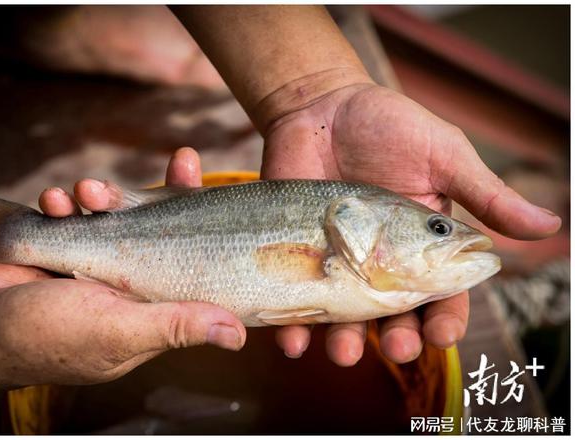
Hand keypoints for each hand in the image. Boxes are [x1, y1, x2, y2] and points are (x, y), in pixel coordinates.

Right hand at [0, 148, 243, 388]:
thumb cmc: (51, 338)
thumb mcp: (121, 332)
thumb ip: (176, 326)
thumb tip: (238, 336)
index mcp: (150, 304)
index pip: (193, 262)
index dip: (214, 231)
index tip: (232, 194)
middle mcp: (127, 280)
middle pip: (162, 229)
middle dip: (174, 193)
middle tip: (185, 159)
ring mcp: (92, 261)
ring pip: (115, 215)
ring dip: (103, 196)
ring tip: (82, 194)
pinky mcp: (59, 245)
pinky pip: (71, 214)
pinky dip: (61, 204)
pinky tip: (52, 201)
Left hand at [261, 83, 560, 365]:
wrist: (319, 107)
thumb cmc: (388, 126)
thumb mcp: (443, 155)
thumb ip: (486, 195)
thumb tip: (551, 226)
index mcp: (421, 244)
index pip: (440, 293)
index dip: (445, 317)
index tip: (443, 334)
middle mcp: (379, 261)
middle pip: (393, 314)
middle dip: (398, 337)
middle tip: (397, 347)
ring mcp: (335, 261)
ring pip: (343, 315)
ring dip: (346, 341)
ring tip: (344, 353)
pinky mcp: (295, 254)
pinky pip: (294, 296)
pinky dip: (292, 324)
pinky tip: (290, 340)